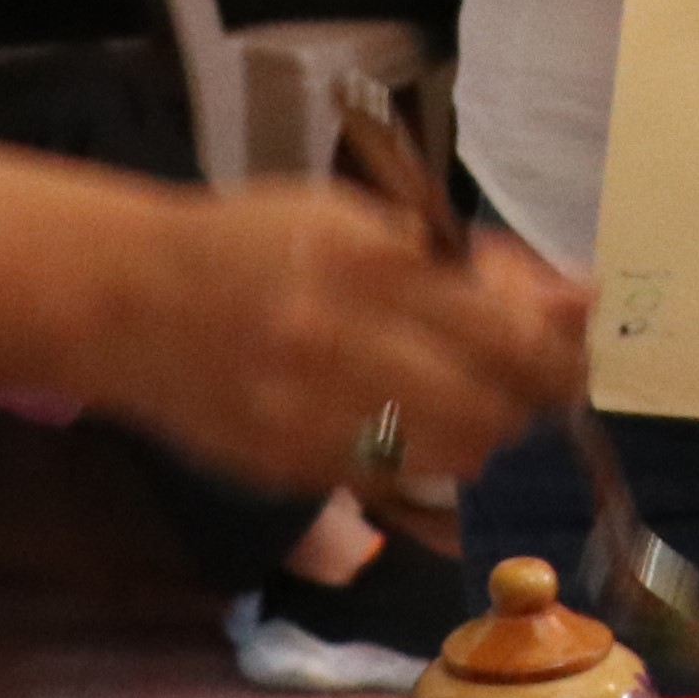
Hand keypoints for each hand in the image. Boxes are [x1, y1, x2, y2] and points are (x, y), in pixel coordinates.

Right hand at [87, 181, 593, 494]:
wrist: (124, 299)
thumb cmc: (251, 243)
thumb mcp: (352, 220)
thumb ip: (461, 263)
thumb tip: (574, 296)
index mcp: (359, 264)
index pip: (505, 334)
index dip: (558, 346)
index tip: (572, 332)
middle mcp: (334, 346)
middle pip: (493, 408)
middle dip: (528, 390)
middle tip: (523, 367)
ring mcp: (308, 420)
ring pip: (456, 456)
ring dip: (482, 426)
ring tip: (461, 389)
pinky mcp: (289, 470)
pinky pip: (396, 478)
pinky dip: (419, 451)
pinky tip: (396, 412)